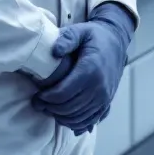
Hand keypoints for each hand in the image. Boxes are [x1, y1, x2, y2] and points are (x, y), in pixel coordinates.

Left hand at [31, 5, 133, 134]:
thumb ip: (67, 38)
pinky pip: (90, 120)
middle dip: (50, 108)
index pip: (63, 93)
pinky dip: (76, 123)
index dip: (46, 98)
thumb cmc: (95, 36)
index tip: (37, 96)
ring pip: (78, 117)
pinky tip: (64, 117)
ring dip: (61, 117)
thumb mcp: (80, 31)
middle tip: (38, 103)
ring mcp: (104, 96)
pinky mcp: (107, 101)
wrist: (116, 41)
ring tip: (48, 109)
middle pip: (69, 108)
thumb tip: (54, 51)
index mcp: (90, 70)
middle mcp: (99, 87)